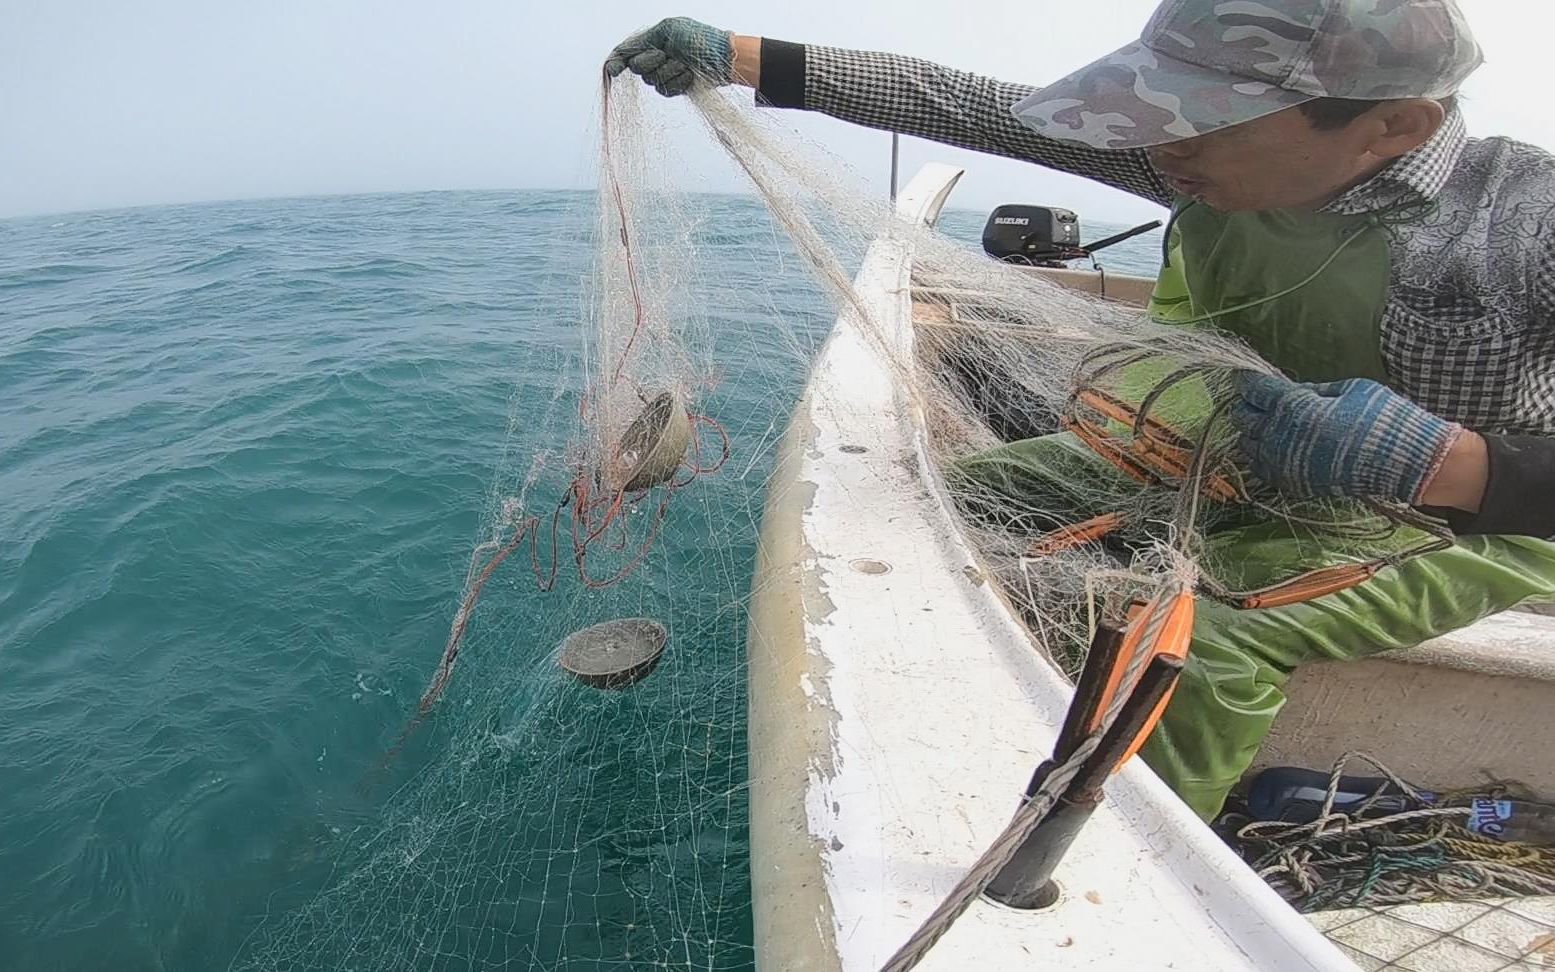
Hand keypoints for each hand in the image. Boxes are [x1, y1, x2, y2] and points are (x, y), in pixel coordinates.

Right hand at [605, 17, 733, 95]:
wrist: (721, 59)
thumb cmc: (698, 39)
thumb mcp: (667, 30)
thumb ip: (642, 41)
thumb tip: (622, 53)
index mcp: (651, 42)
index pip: (626, 53)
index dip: (616, 62)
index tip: (613, 70)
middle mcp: (655, 59)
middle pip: (637, 68)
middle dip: (652, 61)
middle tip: (668, 54)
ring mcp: (664, 74)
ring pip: (652, 80)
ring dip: (670, 70)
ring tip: (685, 64)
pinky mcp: (673, 88)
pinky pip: (666, 90)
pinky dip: (679, 81)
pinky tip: (689, 75)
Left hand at [1231, 372, 1462, 503]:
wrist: (1404, 461)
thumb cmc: (1382, 417)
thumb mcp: (1349, 388)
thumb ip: (1313, 390)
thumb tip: (1292, 390)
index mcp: (1293, 407)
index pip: (1255, 390)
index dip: (1246, 381)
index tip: (1243, 377)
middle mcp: (1280, 436)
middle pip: (1243, 418)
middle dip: (1246, 406)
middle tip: (1254, 399)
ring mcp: (1284, 463)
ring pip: (1247, 445)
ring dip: (1251, 432)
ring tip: (1264, 423)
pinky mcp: (1293, 483)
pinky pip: (1261, 469)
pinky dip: (1260, 457)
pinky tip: (1272, 448)